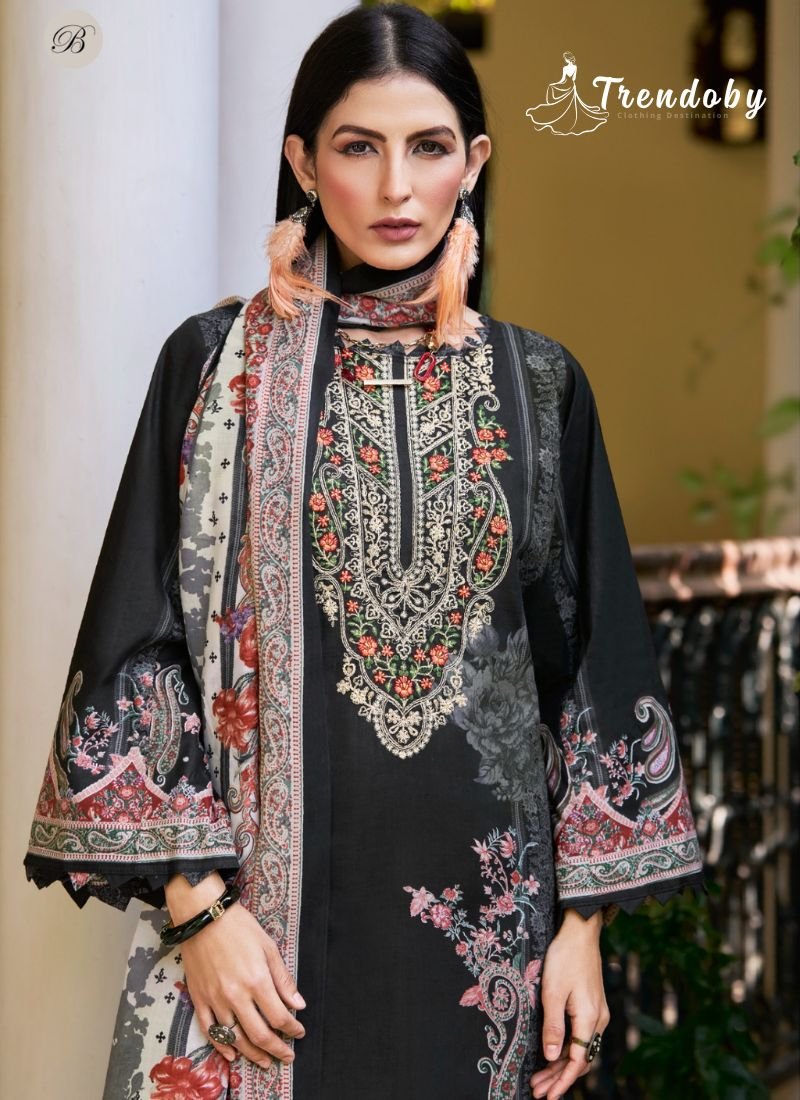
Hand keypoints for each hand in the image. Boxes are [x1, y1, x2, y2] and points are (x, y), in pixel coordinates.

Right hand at [164, 873, 306, 1068]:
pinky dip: (222, 1046)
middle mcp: (236, 996)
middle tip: (287, 1056)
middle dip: (276, 1049)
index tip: (299, 1032)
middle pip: (259, 1034)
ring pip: (235, 1038)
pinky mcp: (199, 999)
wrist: (204, 917)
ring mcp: (215, 1000)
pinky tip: (232, 1053)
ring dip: (252, 1054)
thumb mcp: (268, 947)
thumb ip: (283, 979)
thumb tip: (298, 1004)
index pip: (279, 1017)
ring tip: (265, 1061)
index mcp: (257, 981)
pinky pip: (210, 1030)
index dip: (292, 1029)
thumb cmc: (239, 927)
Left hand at [529, 908, 608, 1098]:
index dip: (561, 1082)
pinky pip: (581, 1036)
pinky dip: (566, 1049)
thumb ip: (552, 1026)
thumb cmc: (565, 958)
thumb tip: (550, 1057)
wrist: (581, 932)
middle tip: (537, 1090)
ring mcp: (597, 1013)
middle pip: (580, 1059)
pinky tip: (552, 1053)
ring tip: (540, 1077)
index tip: (546, 1096)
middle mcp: (598, 1020)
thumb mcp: (552, 992)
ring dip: (561, 1065)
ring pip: (580, 1049)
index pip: (577, 1062)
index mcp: (590, 1019)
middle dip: (558, 1077)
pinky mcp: (592, 1006)